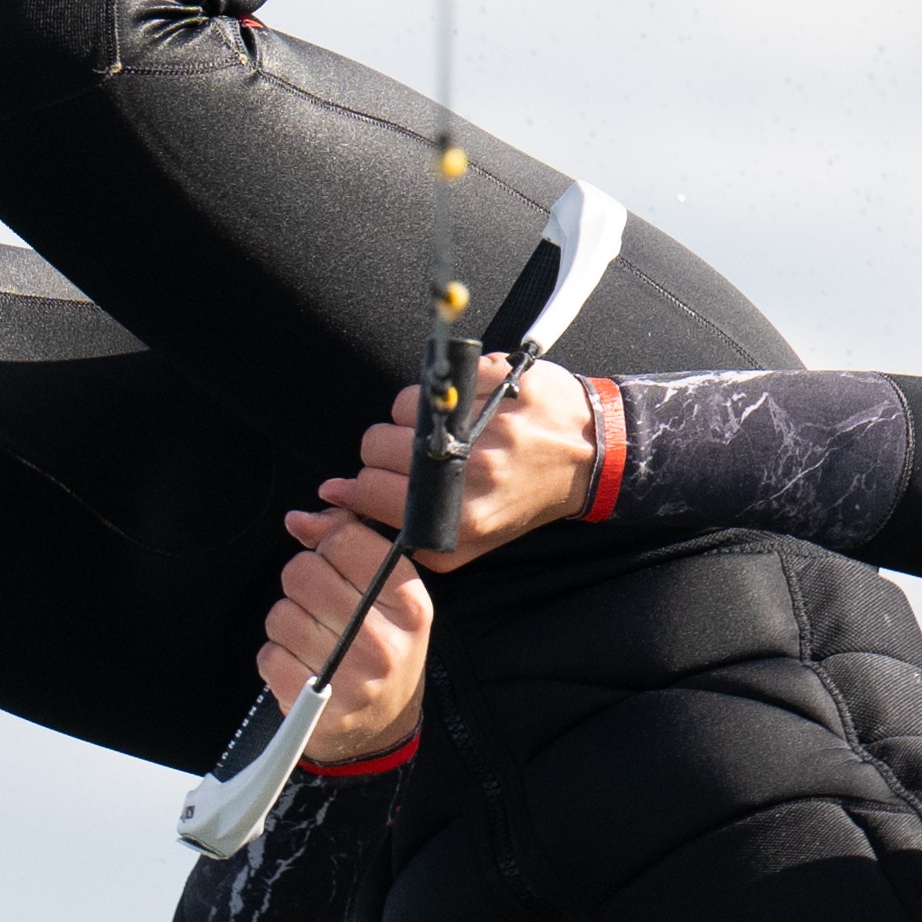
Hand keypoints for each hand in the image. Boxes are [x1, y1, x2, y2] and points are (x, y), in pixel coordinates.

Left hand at [263, 505, 435, 767]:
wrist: (382, 729)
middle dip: (302, 585)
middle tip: (321, 609)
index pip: (345, 540)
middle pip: (304, 572)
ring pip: (281, 614)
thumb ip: (348, 545)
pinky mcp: (317, 708)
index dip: (328, 546)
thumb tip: (299, 519)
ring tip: (313, 642)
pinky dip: (277, 660)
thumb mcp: (385, 596)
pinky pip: (269, 656)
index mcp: (409, 603)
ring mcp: (351, 678)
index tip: (336, 567)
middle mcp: (385, 640)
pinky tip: (302, 669)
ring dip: (287, 624)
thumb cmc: (382, 651)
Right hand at [324, 356, 599, 573]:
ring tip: (439, 432)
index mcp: (462, 517)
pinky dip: (438, 392)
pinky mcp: (500, 382)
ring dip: (408, 419)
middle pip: (376, 445)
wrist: (590, 458)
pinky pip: (434, 379)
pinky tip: (461, 408)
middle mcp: (475, 472)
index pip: (371, 490)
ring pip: (400, 408)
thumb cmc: (521, 499)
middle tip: (411, 456)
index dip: (360, 484)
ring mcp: (488, 423)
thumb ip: (401, 533)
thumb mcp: (467, 542)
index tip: (369, 480)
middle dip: (382, 451)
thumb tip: (332, 499)